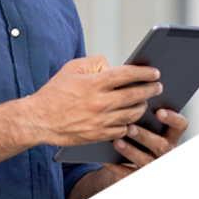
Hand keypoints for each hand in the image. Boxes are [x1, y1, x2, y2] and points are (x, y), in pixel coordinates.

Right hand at [30, 55, 162, 146]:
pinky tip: (130, 117)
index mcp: (94, 83)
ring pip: (132, 114)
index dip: (143, 72)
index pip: (127, 75)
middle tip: (158, 86)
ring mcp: (100, 121)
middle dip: (151, 89)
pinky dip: (129, 122)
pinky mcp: (99, 135)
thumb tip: (113, 66)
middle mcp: (100, 103)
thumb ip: (94, 63)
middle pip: (135, 95)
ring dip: (142, 106)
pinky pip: (123, 129)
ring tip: (145, 101)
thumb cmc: (55, 91)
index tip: (154, 72)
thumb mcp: (71, 68)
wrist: (40, 119)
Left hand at [100, 109, 188, 183]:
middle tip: (130, 128)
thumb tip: (130, 91)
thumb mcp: (145, 124)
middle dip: (145, 137)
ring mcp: (154, 167)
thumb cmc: (137, 135)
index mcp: (171, 135)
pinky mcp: (139, 178)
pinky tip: (104, 158)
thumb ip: (142, 112)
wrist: (129, 166)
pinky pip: (128, 175)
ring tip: (116, 141)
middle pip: (161, 146)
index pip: (180, 125)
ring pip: (146, 161)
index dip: (172, 119)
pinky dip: (115, 166)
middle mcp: (167, 153)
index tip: (158, 112)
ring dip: (130, 151)